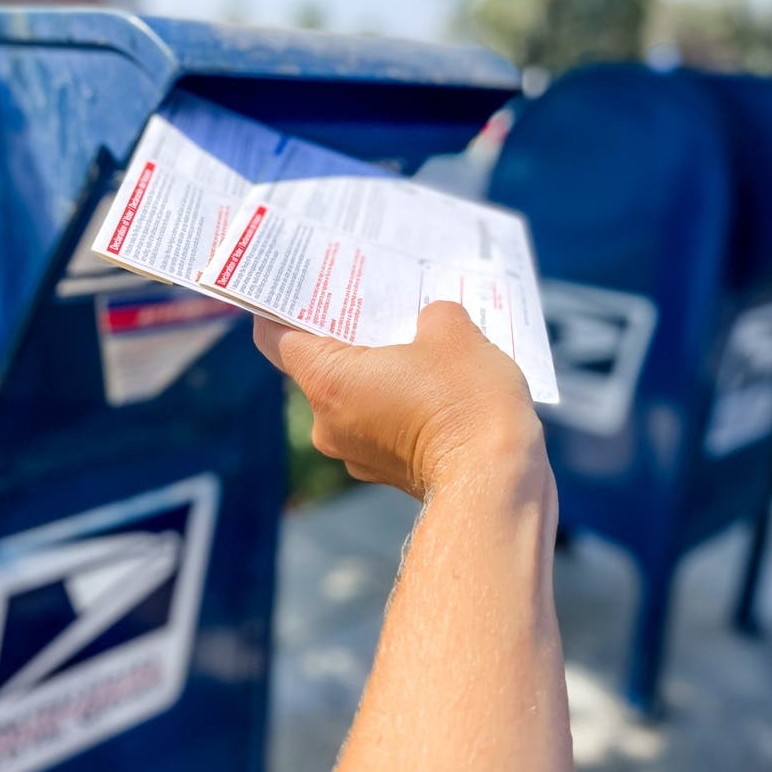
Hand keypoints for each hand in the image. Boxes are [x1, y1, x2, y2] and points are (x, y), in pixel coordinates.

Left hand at [253, 301, 546, 499]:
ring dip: (380, 370)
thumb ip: (429, 314)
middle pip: (319, 366)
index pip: (274, 339)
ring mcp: (356, 453)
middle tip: (376, 303)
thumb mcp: (451, 331)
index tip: (297, 288)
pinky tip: (438, 384)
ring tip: (421, 342)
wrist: (497, 483)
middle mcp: (328, 423)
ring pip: (354, 396)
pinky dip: (399, 402)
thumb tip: (429, 322)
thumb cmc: (464, 401)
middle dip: (347, 334)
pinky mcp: (387, 472)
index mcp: (327, 382)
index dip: (279, 309)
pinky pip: (380, 423)